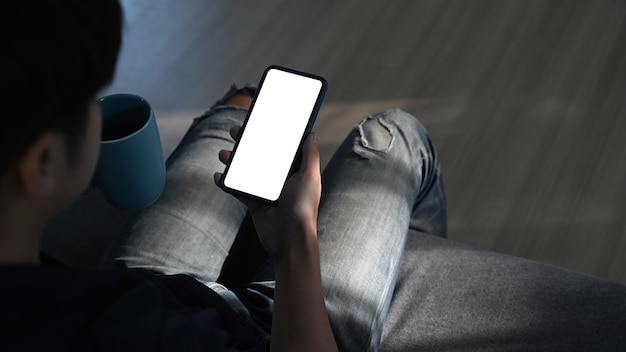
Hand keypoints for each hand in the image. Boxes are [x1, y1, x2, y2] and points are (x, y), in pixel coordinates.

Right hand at [214, 126, 321, 259]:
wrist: (289, 239)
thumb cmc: (303, 208)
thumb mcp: (310, 177)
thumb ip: (309, 156)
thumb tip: (312, 134)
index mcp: (295, 171)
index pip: (282, 147)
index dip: (271, 134)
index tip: (259, 121)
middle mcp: (280, 179)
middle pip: (261, 155)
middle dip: (247, 143)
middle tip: (234, 131)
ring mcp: (265, 191)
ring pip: (246, 170)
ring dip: (233, 160)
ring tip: (223, 153)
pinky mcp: (254, 203)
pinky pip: (237, 190)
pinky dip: (226, 182)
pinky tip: (217, 176)